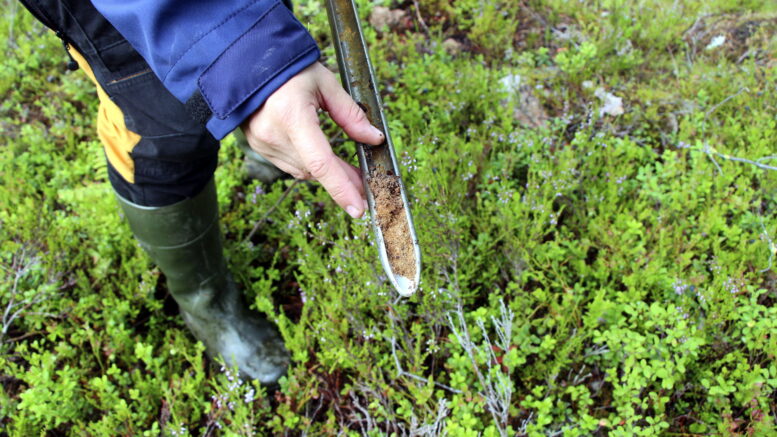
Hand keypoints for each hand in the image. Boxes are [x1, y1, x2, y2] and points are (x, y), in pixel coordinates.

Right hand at [241, 62, 383, 217]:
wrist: (248, 63)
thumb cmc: (290, 68)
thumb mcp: (326, 83)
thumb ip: (350, 114)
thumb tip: (374, 139)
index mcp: (292, 116)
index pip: (321, 163)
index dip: (341, 188)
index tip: (358, 208)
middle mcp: (274, 135)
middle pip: (315, 170)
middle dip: (342, 180)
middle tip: (367, 185)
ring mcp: (262, 144)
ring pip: (303, 171)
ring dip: (327, 173)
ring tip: (351, 172)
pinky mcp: (258, 146)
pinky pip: (290, 164)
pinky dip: (310, 164)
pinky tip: (325, 160)